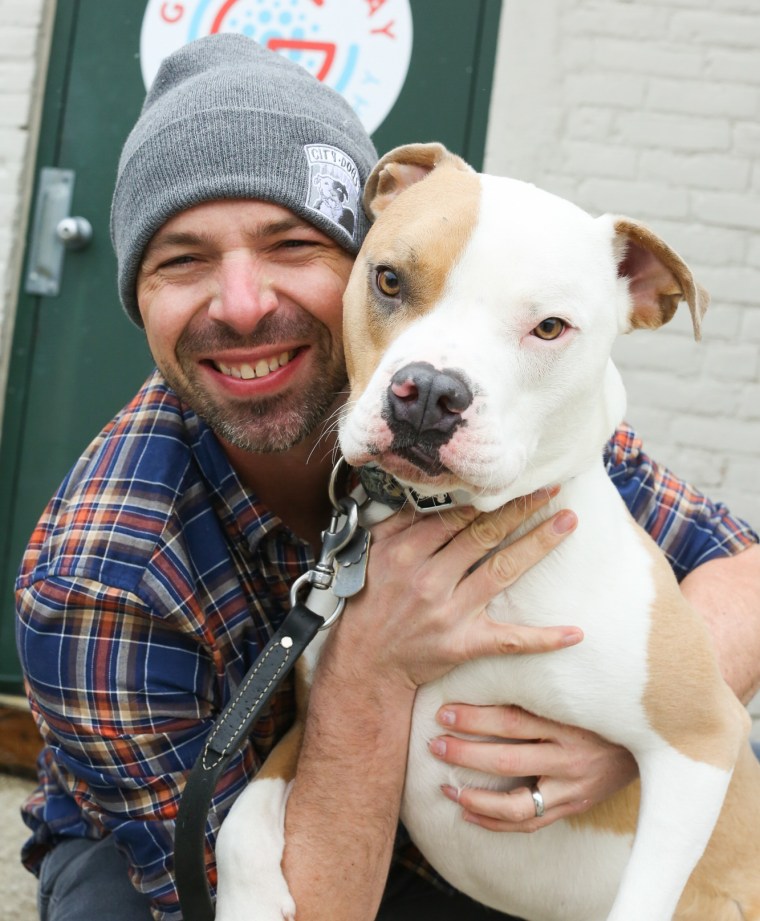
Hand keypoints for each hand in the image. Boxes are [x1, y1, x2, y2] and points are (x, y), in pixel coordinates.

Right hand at [322, 490, 582, 690]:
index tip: (515, 478)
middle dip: (520, 509)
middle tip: (552, 487)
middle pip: (483, 535)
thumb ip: (398, 521)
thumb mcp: (372, 554)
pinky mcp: (462, 644)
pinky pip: (508, 640)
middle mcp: (429, 579)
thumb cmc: (368, 602)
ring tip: (567, 522)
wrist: (364, 662)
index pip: (456, 515)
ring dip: (537, 544)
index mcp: (406, 552)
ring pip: (501, 571)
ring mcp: (448, 613)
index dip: (487, 495)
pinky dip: (542, 638)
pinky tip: (575, 633)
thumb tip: (424, 489)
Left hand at [431, 704, 637, 831]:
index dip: (474, 717)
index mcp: (568, 722)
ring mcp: (572, 788)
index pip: (512, 720)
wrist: (654, 738)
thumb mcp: (576, 690)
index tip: (444, 711)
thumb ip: (539, 686)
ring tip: (445, 786)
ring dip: (475, 797)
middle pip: (507, 760)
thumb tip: (491, 657)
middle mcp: (570, 758)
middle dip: (465, 754)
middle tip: (434, 745)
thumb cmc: (602, 705)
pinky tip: (468, 813)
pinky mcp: (573, 807)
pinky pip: (530, 823)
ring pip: (515, 804)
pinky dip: (495, 823)